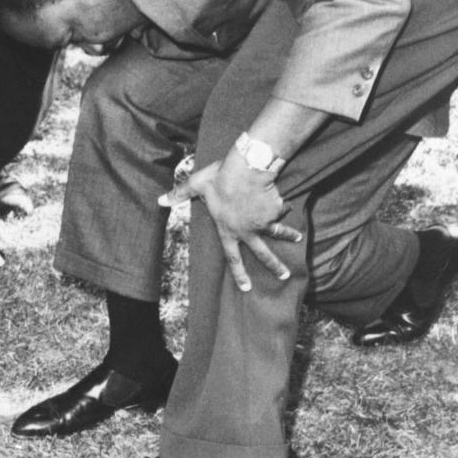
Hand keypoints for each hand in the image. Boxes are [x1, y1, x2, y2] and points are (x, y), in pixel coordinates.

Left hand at [159, 154, 302, 291]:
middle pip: (263, 254)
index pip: (233, 257)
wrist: (245, 170)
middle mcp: (247, 231)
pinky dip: (282, 204)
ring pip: (278, 232)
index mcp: (228, 230)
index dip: (239, 274)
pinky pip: (280, 207)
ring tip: (298, 238)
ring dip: (289, 236)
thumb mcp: (197, 185)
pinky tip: (283, 197)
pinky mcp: (275, 210)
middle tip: (284, 276)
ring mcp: (263, 222)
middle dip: (274, 266)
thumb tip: (160, 200)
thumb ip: (180, 194)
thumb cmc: (219, 178)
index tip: (247, 287)